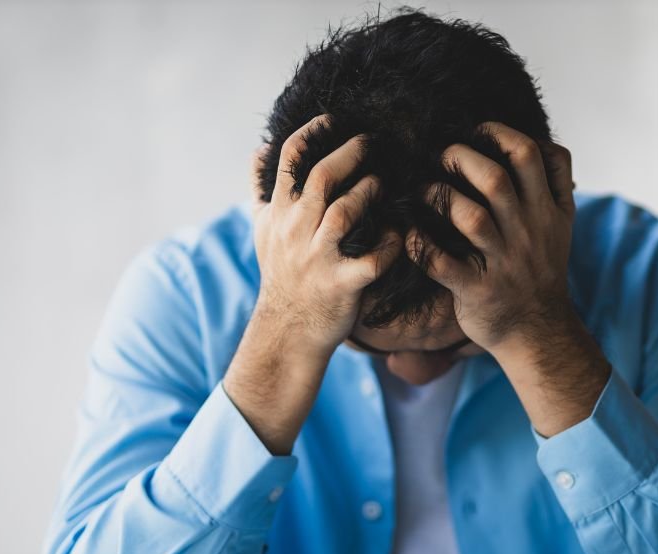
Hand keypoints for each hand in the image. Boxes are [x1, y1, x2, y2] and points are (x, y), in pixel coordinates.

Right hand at [223, 116, 398, 454]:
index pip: (289, 159)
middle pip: (322, 178)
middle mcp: (296, 231)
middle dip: (350, 154)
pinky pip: (372, 260)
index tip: (334, 119)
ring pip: (344, 212)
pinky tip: (399, 235)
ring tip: (382, 185)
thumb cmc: (281, 274)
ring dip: (369, 192)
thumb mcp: (262, 230)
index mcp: (279, 214)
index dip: (312, 132)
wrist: (287, 329)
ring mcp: (319, 258)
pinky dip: (390, 245)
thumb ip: (260, 188)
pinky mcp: (343, 284)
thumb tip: (258, 149)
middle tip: (371, 143)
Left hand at [408, 122, 609, 436]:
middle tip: (441, 156)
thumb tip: (539, 140)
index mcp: (549, 211)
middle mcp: (528, 232)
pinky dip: (420, 244)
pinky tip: (410, 233)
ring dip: (438, 196)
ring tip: (423, 191)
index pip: (531, 155)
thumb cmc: (540, 271)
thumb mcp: (562, 225)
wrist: (539, 332)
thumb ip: (555, 184)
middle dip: (460, 157)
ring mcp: (502, 263)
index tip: (476, 132)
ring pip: (470, 217)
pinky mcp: (476, 290)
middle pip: (495, 178)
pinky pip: (441, 262)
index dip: (499, 134)